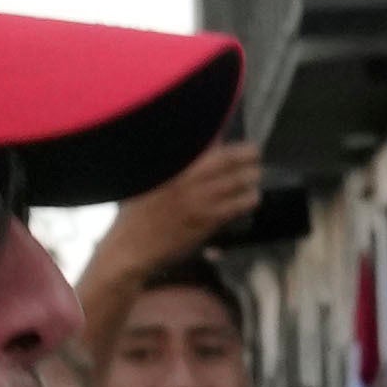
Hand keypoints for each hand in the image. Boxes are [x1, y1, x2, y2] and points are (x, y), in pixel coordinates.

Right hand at [78, 132, 266, 326]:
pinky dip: (248, 200)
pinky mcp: (206, 221)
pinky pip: (236, 206)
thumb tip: (204, 148)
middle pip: (231, 158)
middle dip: (248, 155)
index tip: (238, 142)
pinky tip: (251, 198)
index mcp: (173, 164)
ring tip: (253, 177)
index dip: (227, 140)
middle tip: (254, 156)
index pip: (210, 141)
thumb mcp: (148, 179)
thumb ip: (172, 163)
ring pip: (239, 182)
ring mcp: (198, 200)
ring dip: (251, 177)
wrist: (131, 246)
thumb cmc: (137, 212)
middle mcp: (187, 178)